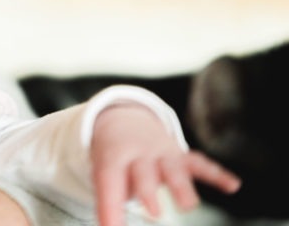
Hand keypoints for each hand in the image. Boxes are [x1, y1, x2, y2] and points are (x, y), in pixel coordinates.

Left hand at [90, 104, 240, 225]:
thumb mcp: (103, 174)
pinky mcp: (182, 157)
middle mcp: (139, 155)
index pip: (109, 181)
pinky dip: (216, 174)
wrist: (123, 121)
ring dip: (181, 186)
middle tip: (153, 213)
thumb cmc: (114, 158)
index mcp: (113, 159)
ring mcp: (162, 154)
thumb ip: (107, 204)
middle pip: (143, 172)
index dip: (110, 206)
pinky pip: (200, 164)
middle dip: (148, 190)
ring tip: (188, 206)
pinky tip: (232, 185)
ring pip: (173, 168)